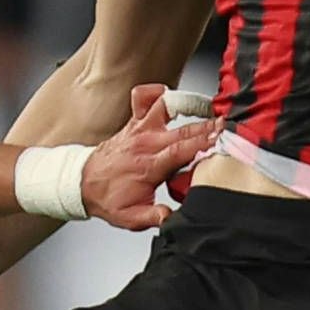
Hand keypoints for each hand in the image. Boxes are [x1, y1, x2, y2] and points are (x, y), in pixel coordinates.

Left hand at [81, 83, 219, 229]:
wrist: (83, 184)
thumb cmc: (108, 198)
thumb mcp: (130, 217)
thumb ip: (153, 217)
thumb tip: (171, 217)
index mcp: (148, 166)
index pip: (180, 151)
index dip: (202, 143)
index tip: (220, 138)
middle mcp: (145, 143)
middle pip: (182, 130)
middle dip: (207, 125)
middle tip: (226, 123)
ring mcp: (139, 129)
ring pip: (166, 107)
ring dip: (188, 104)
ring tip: (209, 107)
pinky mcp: (134, 122)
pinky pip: (144, 98)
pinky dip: (157, 92)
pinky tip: (171, 96)